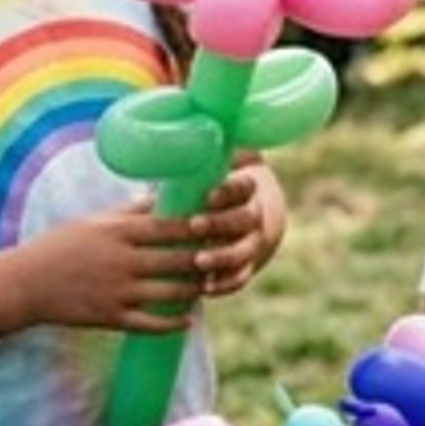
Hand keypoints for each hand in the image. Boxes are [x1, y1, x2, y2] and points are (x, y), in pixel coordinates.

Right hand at [1, 202, 210, 334]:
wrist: (23, 285)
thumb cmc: (59, 246)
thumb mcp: (94, 222)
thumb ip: (130, 212)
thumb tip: (162, 197)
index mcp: (118, 232)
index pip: (170, 227)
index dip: (200, 227)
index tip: (222, 224)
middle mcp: (121, 261)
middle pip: (178, 260)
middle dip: (206, 260)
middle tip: (227, 257)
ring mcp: (118, 291)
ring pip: (171, 293)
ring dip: (195, 291)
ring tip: (210, 286)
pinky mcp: (111, 318)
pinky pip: (152, 323)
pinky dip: (174, 323)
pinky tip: (188, 319)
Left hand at [188, 163, 282, 295]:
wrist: (243, 222)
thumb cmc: (213, 191)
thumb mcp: (211, 171)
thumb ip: (197, 159)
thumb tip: (171, 138)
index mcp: (246, 190)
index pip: (244, 187)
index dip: (229, 191)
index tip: (209, 195)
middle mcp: (252, 217)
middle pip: (244, 220)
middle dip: (220, 223)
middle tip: (195, 225)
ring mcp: (251, 244)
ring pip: (243, 251)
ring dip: (222, 257)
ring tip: (198, 261)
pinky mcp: (245, 268)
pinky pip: (240, 278)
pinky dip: (225, 284)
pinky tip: (206, 287)